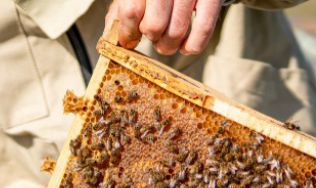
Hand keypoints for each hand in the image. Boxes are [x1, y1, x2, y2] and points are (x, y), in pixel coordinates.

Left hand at [106, 0, 221, 55]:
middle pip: (154, 25)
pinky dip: (193, 45)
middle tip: (153, 35)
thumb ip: (120, 13)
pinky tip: (186, 47)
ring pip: (176, 31)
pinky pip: (203, 29)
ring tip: (166, 40)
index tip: (129, 39)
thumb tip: (112, 42)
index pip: (131, 12)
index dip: (129, 32)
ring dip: (169, 45)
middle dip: (152, 37)